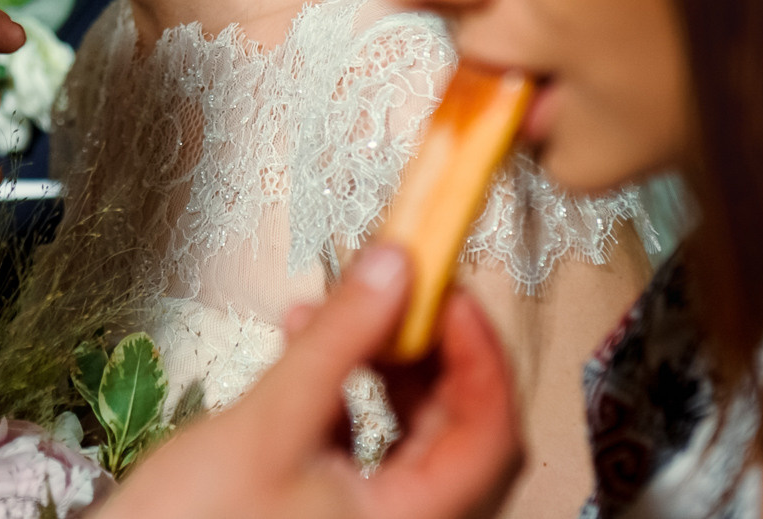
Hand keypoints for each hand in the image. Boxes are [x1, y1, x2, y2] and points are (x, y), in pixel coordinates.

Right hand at [102, 246, 521, 518]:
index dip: (478, 349)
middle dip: (429, 347)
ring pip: (416, 436)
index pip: (492, 430)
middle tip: (401, 283)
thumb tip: (394, 269)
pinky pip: (371, 449)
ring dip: (386, 366)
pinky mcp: (335, 517)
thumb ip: (339, 339)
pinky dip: (352, 396)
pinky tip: (307, 351)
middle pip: (461, 429)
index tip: (444, 284)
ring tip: (339, 311)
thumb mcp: (270, 421)